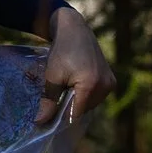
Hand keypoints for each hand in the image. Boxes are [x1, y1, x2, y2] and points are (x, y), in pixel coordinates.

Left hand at [40, 5, 114, 124]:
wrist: (75, 30)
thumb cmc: (61, 52)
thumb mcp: (52, 77)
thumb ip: (48, 101)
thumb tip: (40, 122)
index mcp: (91, 85)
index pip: (76, 113)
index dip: (62, 117)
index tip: (50, 115)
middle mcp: (105, 86)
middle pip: (84, 109)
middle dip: (69, 107)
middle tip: (57, 96)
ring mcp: (110, 83)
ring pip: (90, 103)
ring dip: (78, 100)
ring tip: (67, 86)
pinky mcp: (111, 80)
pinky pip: (96, 95)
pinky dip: (85, 94)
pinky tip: (76, 83)